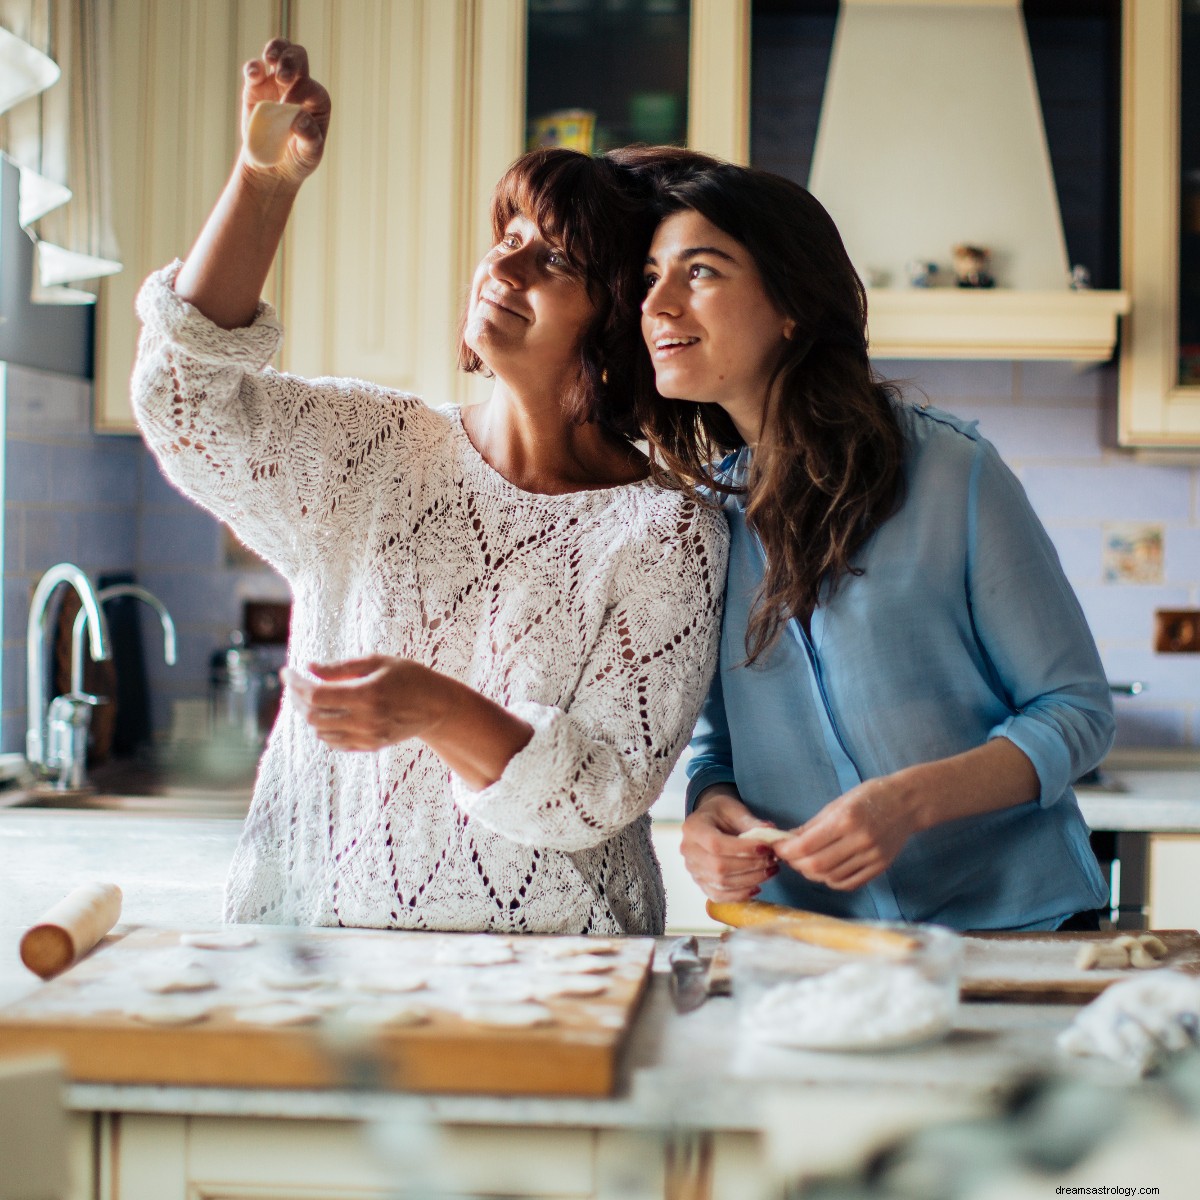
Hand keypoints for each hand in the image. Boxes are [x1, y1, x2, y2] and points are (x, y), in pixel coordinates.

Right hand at [240, 39, 329, 186]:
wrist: (272, 166)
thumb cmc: (297, 159)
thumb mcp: (308, 155)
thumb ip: (309, 138)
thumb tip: (299, 120)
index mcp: (317, 101)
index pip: (311, 87)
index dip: (300, 92)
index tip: (287, 106)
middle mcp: (299, 85)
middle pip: (298, 58)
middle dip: (290, 62)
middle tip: (282, 76)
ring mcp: (277, 83)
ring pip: (279, 51)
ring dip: (275, 50)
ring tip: (270, 59)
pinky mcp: (256, 87)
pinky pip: (255, 69)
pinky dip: (253, 68)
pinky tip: (253, 75)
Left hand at [282, 656, 447, 751]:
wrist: (438, 706)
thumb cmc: (409, 677)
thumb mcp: (379, 662)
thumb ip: (342, 667)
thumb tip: (309, 668)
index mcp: (367, 694)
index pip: (316, 694)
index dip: (296, 684)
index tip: (287, 672)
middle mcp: (366, 719)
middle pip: (314, 716)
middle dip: (298, 700)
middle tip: (296, 684)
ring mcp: (368, 736)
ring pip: (321, 732)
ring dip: (309, 715)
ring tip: (309, 697)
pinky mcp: (370, 746)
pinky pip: (335, 743)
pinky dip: (323, 729)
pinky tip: (325, 714)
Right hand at [679, 789, 782, 902]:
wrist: (708, 821)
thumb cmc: (721, 813)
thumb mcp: (734, 809)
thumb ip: (750, 822)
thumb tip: (771, 832)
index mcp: (693, 828)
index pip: (715, 844)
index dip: (743, 849)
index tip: (766, 848)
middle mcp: (688, 851)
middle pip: (719, 867)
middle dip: (750, 866)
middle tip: (772, 860)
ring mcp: (693, 870)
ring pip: (721, 883)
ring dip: (750, 880)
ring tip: (770, 870)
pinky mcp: (701, 883)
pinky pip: (719, 896)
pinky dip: (740, 894)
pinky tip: (757, 886)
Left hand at [774, 775, 917, 891]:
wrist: (907, 803)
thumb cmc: (870, 797)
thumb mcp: (838, 803)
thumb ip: (812, 825)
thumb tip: (788, 840)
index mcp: (846, 820)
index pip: (807, 845)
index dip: (786, 850)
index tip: (777, 847)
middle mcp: (860, 840)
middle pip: (817, 866)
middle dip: (796, 864)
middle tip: (789, 856)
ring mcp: (872, 857)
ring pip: (831, 878)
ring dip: (811, 873)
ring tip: (806, 862)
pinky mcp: (880, 868)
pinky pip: (849, 883)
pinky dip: (831, 880)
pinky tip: (826, 871)